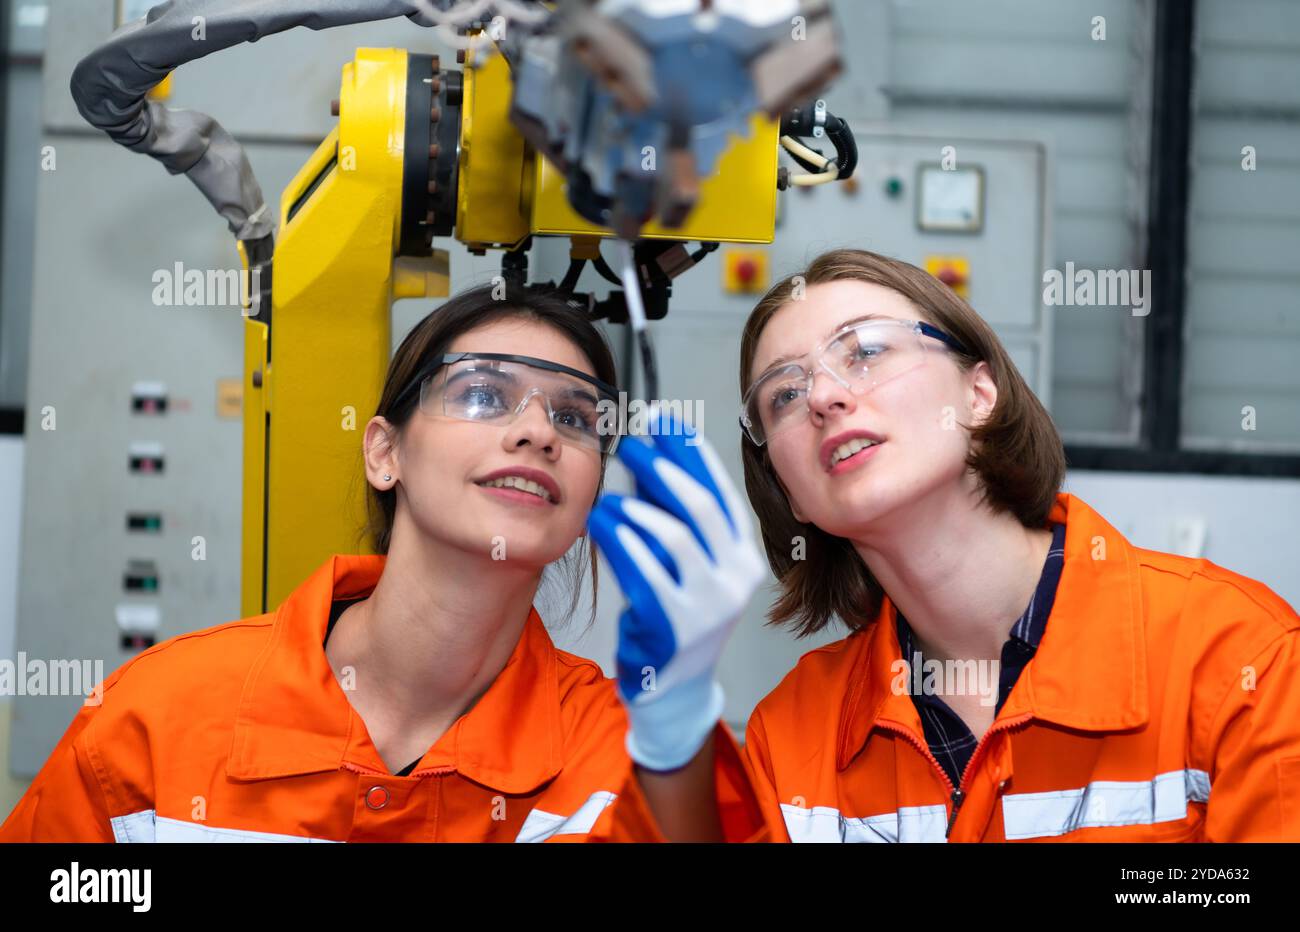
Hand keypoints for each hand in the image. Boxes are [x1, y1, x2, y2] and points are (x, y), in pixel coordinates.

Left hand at [588, 409, 766, 770]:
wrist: (674, 684)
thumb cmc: (676, 612)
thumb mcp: (683, 562)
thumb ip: (669, 515)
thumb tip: (645, 457)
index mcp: (743, 555)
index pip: (720, 490)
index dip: (690, 450)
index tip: (663, 417)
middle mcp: (736, 577)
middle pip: (701, 506)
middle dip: (664, 468)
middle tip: (629, 444)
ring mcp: (710, 604)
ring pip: (675, 537)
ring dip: (637, 508)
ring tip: (609, 498)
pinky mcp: (676, 627)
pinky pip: (648, 573)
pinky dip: (623, 543)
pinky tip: (603, 524)